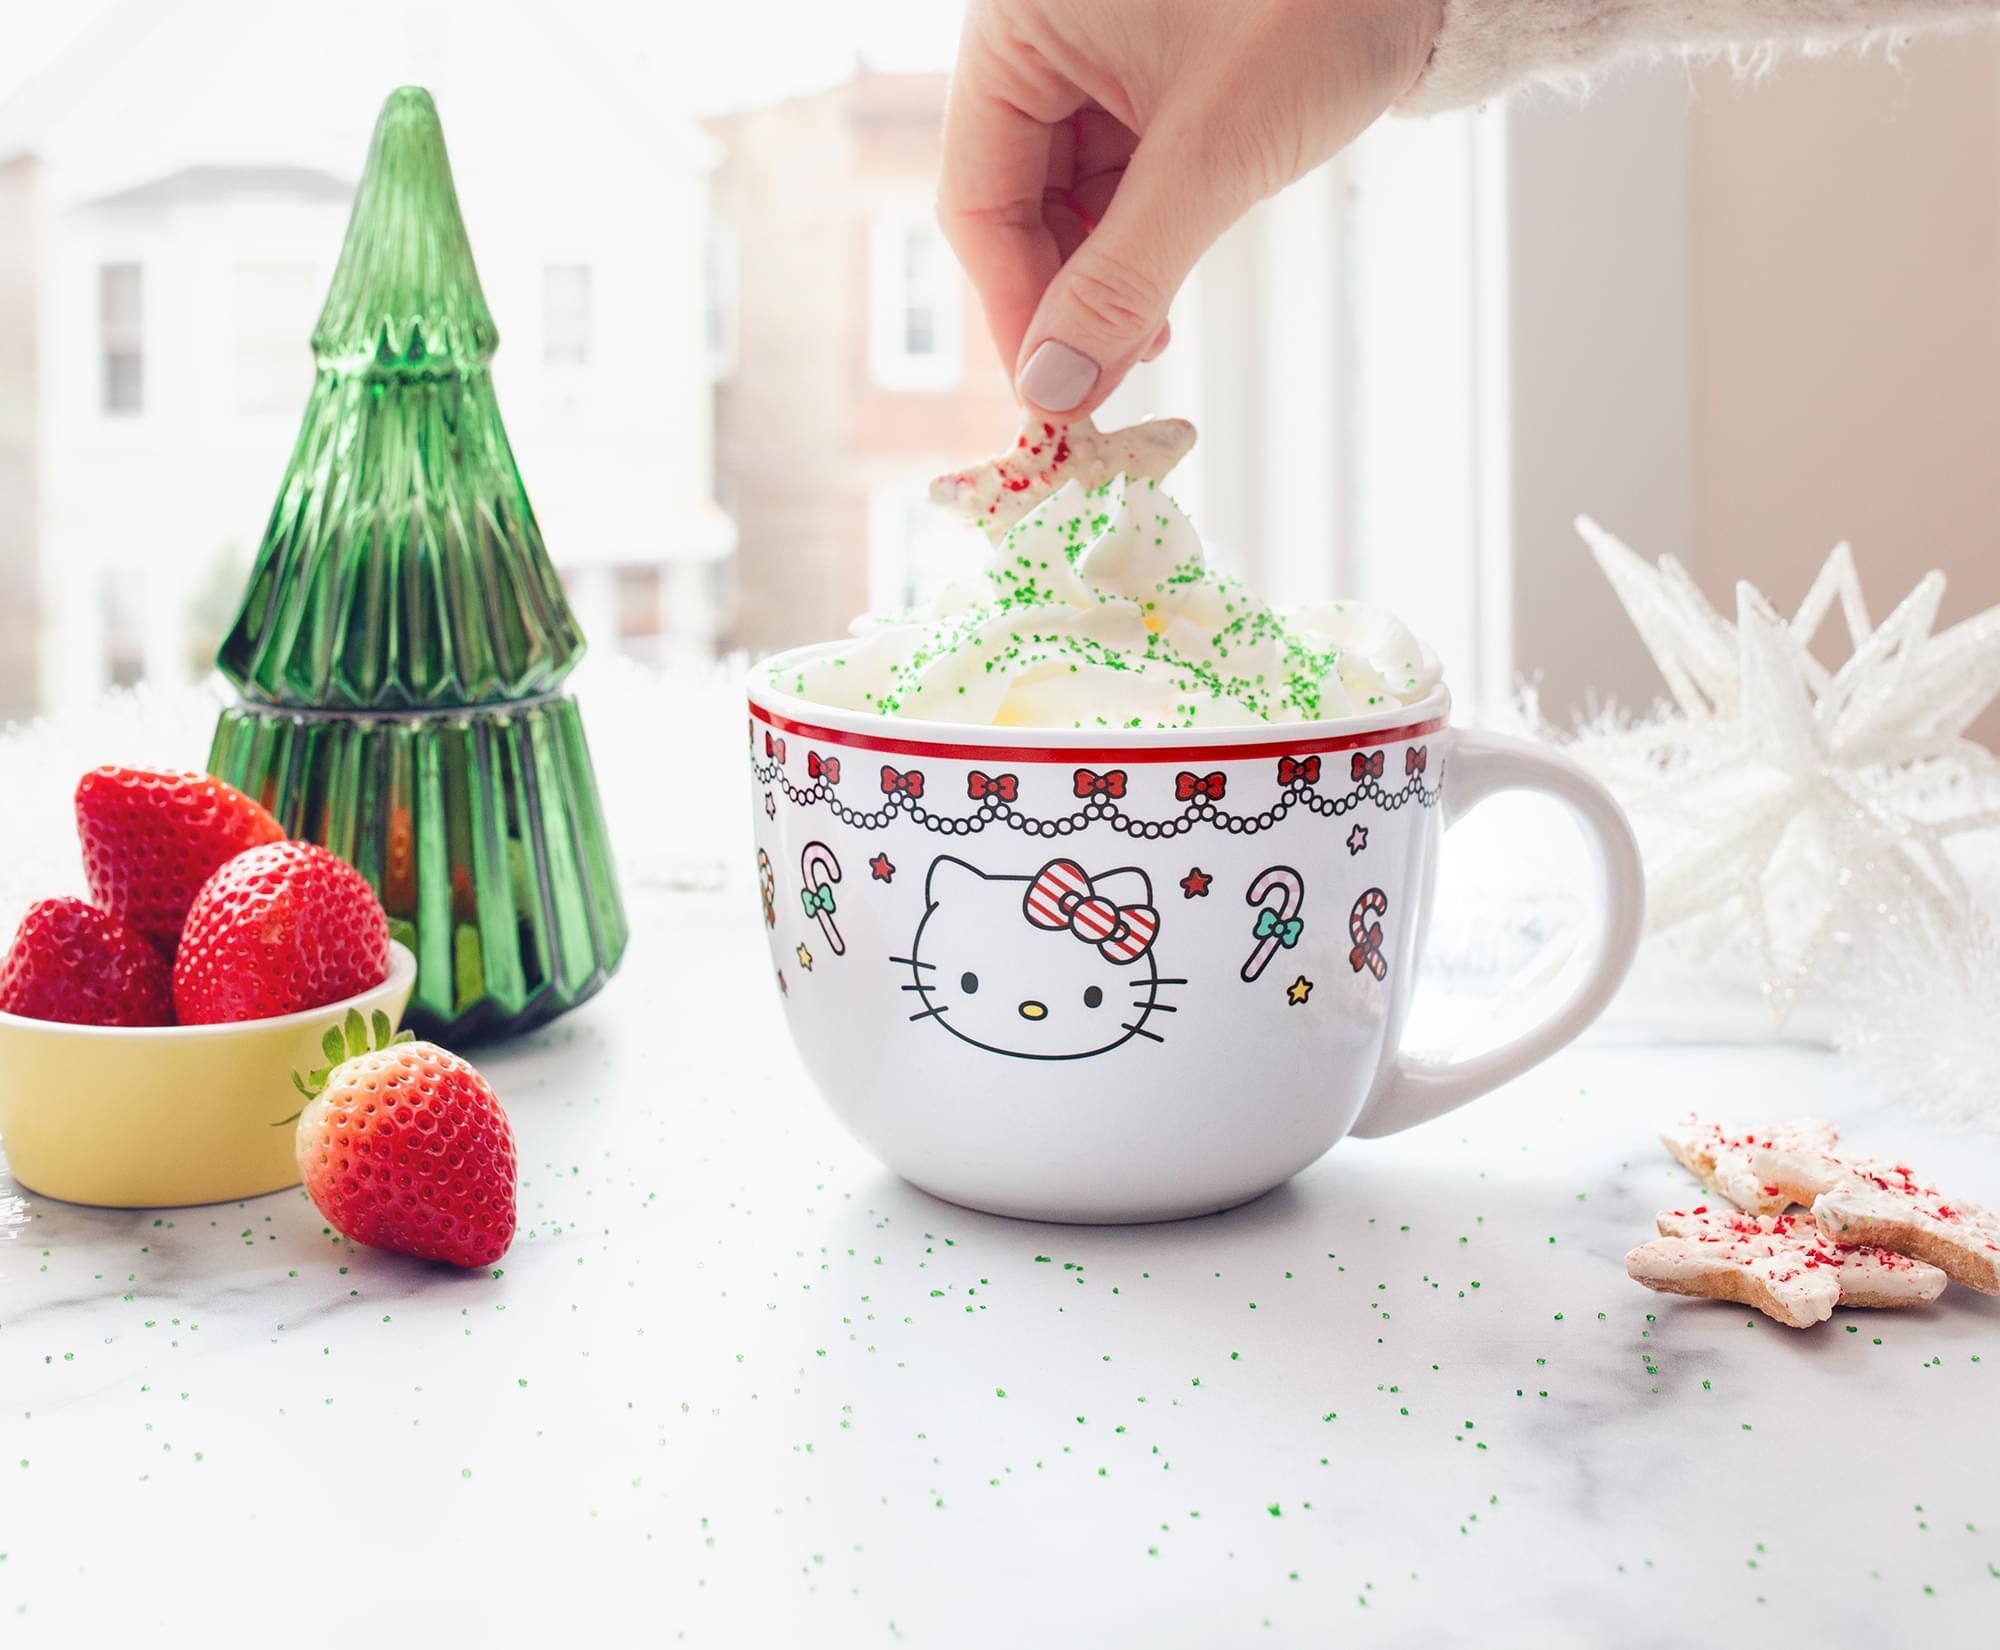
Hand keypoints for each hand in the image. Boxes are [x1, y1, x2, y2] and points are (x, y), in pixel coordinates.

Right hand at [939, 0, 1441, 420]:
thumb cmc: (1322, 3)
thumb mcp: (1217, 153)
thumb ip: (1125, 276)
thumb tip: (1054, 388)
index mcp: (1017, 26)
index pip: (976, 196)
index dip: (1013, 308)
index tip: (1052, 395)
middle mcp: (1038, 34)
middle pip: (1013, 201)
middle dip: (1062, 297)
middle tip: (1102, 382)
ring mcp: (1089, 51)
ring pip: (1065, 199)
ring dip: (1101, 277)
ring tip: (1145, 337)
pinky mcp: (1142, 70)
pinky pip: (1114, 174)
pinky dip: (1137, 236)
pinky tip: (1162, 287)